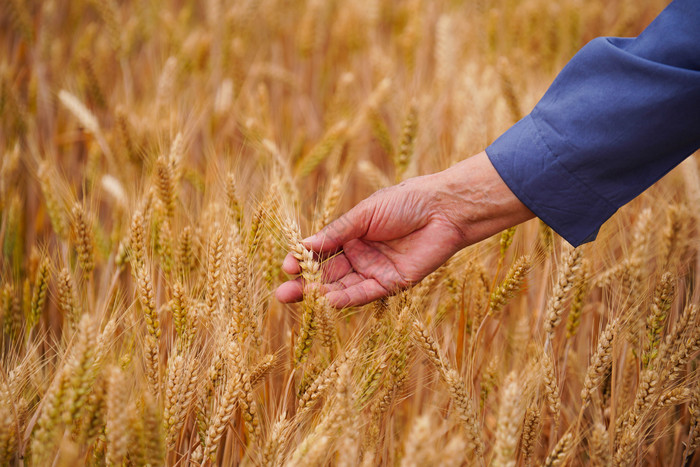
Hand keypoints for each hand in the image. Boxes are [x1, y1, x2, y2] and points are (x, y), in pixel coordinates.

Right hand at [275, 152, 533, 307]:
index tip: (287, 266)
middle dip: (305, 284)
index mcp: (352, 235)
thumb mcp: (365, 214)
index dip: (303, 260)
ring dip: (321, 295)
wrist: (444, 209)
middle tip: (282, 294)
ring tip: (298, 299)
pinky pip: (366, 293)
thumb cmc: (406, 202)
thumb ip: (337, 232)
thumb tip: (304, 245)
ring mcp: (375, 271)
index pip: (321, 252)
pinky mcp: (393, 284)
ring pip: (343, 287)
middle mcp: (361, 255)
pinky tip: (329, 301)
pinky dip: (348, 298)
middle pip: (327, 274)